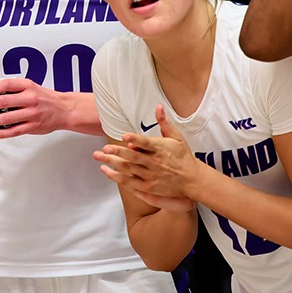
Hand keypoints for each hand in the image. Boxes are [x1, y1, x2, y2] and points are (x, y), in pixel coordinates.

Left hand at [0, 77, 73, 137]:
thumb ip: (13, 90)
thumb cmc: (45, 98)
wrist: (64, 109)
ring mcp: (31, 114)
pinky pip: (13, 131)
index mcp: (27, 86)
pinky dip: (0, 133)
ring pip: (5, 118)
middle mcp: (29, 98)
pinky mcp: (33, 126)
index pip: (4, 85)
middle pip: (2, 102)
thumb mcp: (31, 87)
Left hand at [93, 105, 209, 207]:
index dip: (135, 139)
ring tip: (99, 157)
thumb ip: (165, 122)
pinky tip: (106, 171)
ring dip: (113, 163)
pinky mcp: (148, 186)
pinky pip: (129, 181)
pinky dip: (117, 176)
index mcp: (161, 149)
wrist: (192, 179)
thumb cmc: (183, 156)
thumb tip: (158, 106)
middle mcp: (154, 162)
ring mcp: (150, 175)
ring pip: (128, 169)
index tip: (125, 135)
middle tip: (104, 149)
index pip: (146, 143)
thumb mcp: (176, 137)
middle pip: (133, 157)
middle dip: (117, 152)